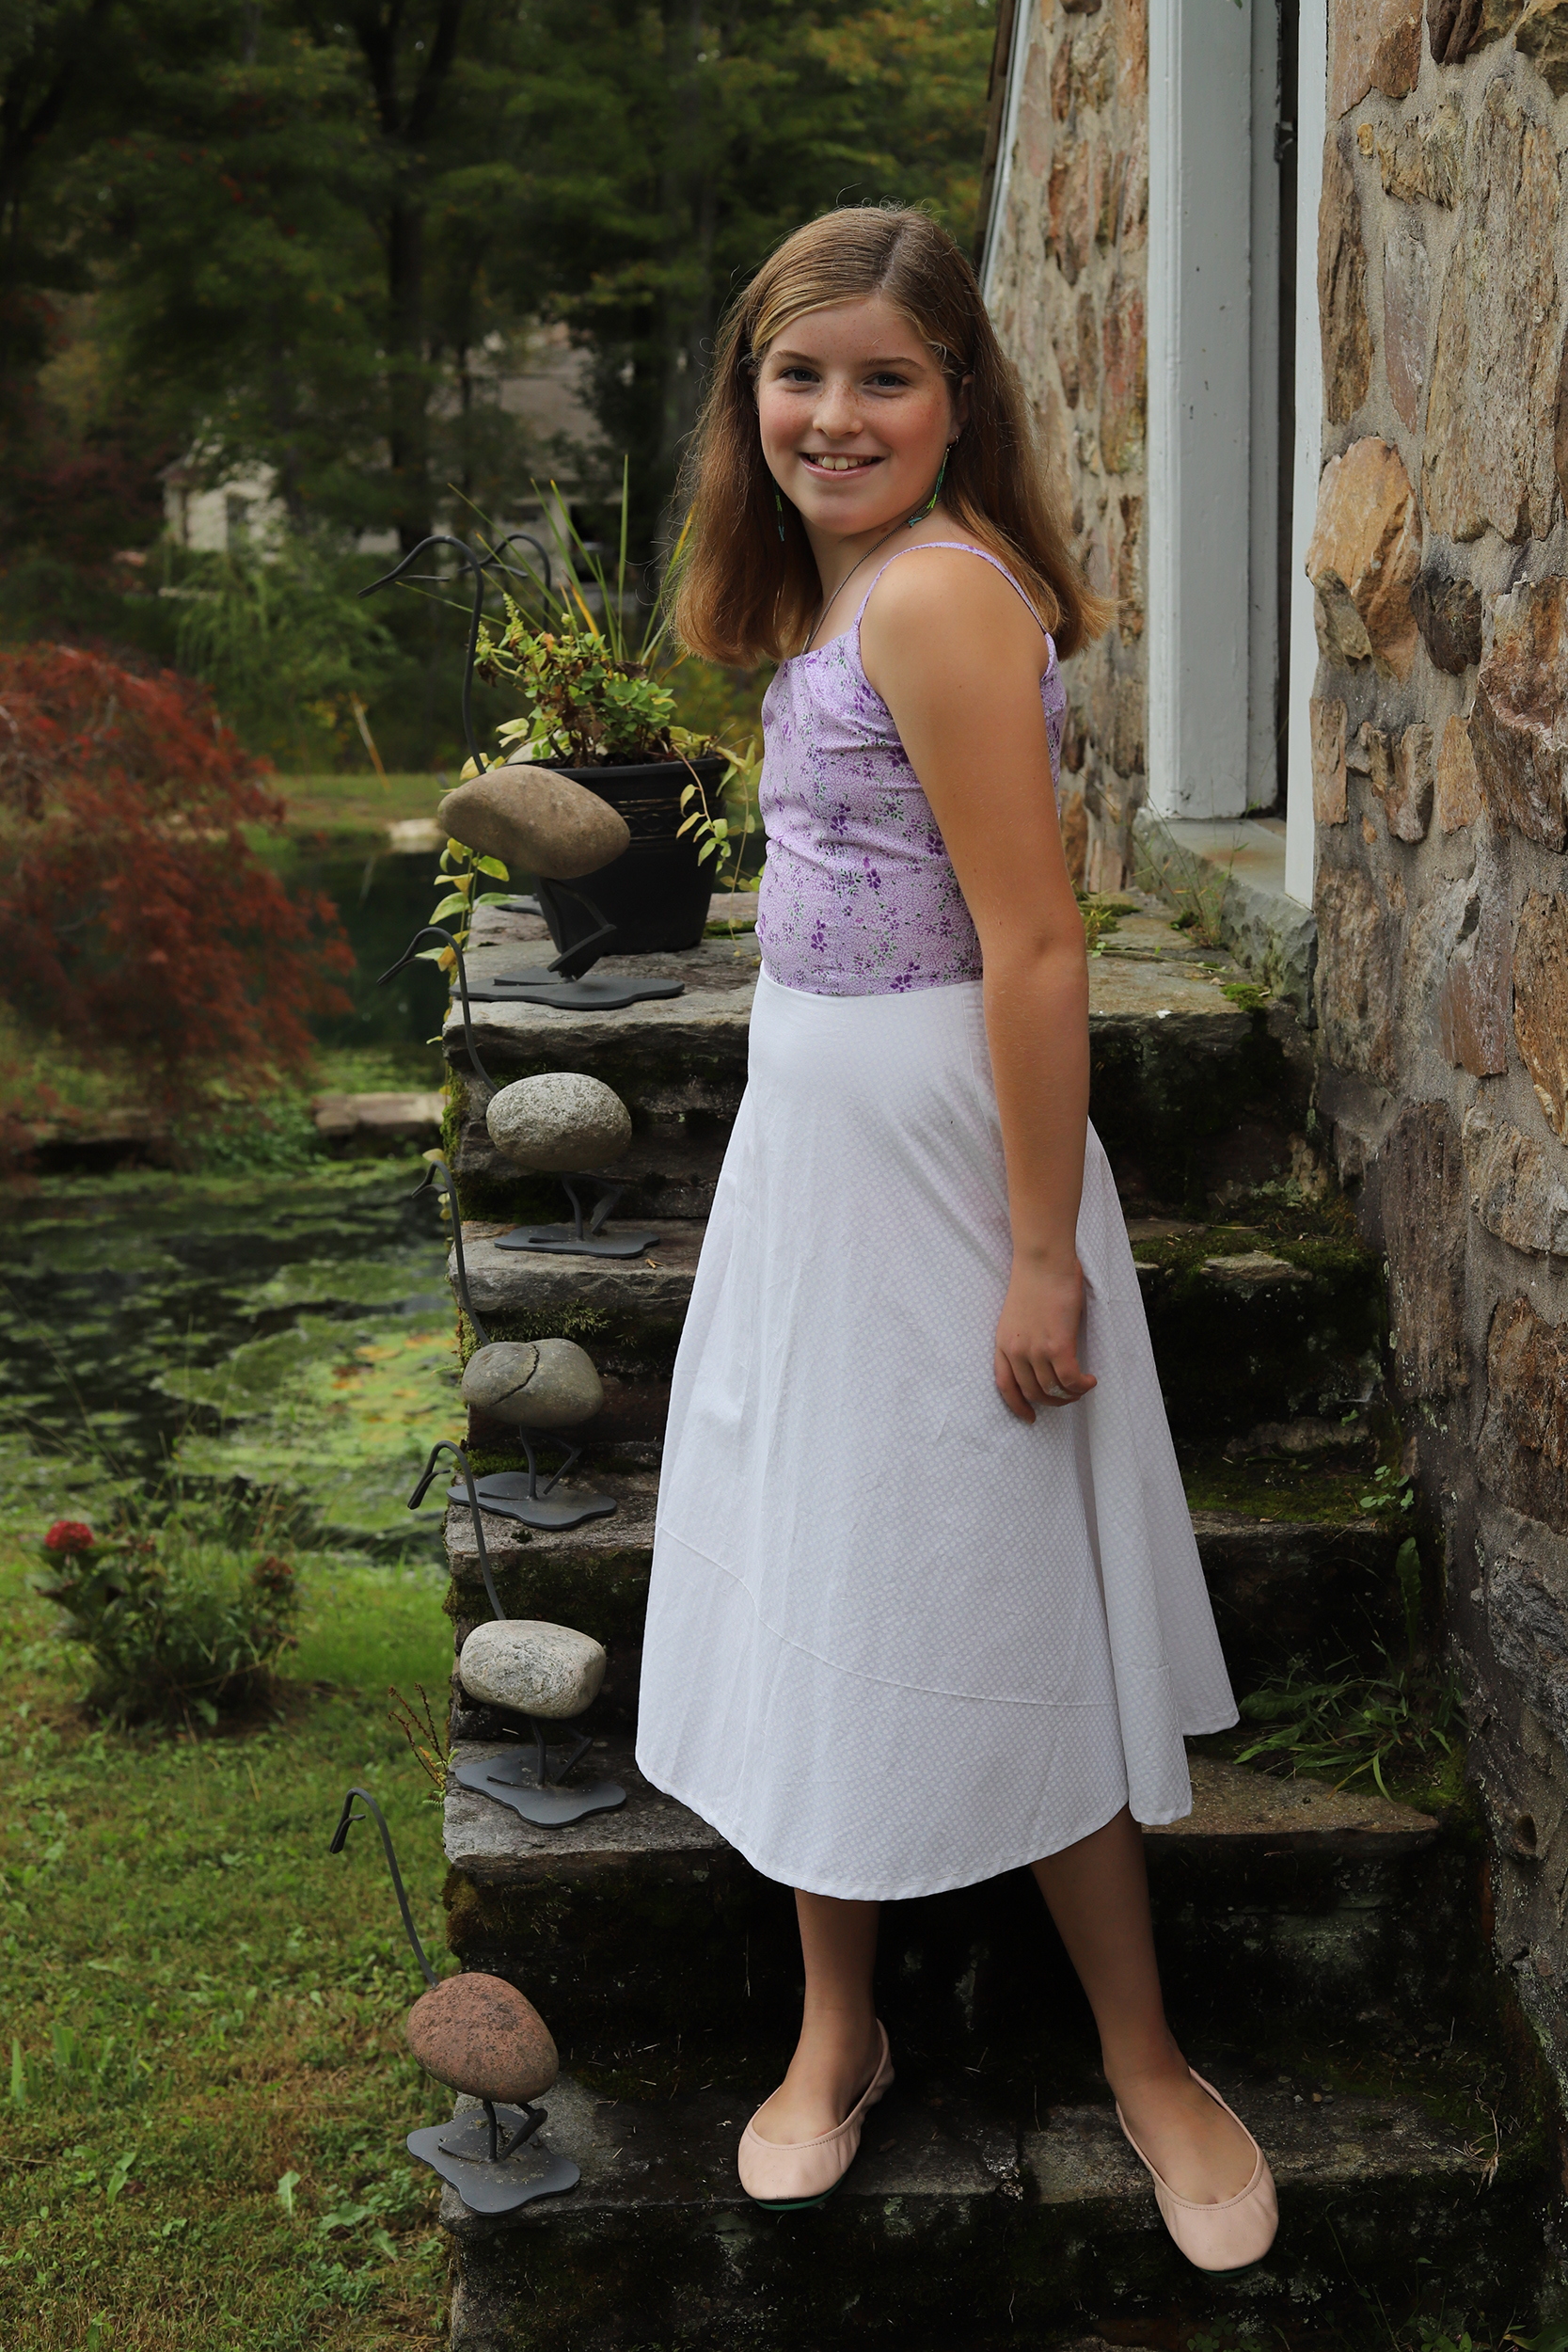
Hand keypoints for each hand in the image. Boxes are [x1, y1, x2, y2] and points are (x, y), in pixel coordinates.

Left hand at [994, 1254, 1095, 1422]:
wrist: (1042, 1260)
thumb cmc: (1035, 1279)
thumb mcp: (1018, 1315)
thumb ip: (1025, 1338)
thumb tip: (1044, 1357)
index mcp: (1003, 1343)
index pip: (1005, 1386)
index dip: (1018, 1405)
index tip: (1029, 1417)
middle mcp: (1016, 1351)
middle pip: (1032, 1392)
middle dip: (1052, 1401)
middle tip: (1068, 1397)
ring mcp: (1035, 1349)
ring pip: (1053, 1389)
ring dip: (1071, 1395)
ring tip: (1082, 1387)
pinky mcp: (1057, 1344)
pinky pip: (1070, 1379)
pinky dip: (1082, 1385)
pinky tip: (1090, 1381)